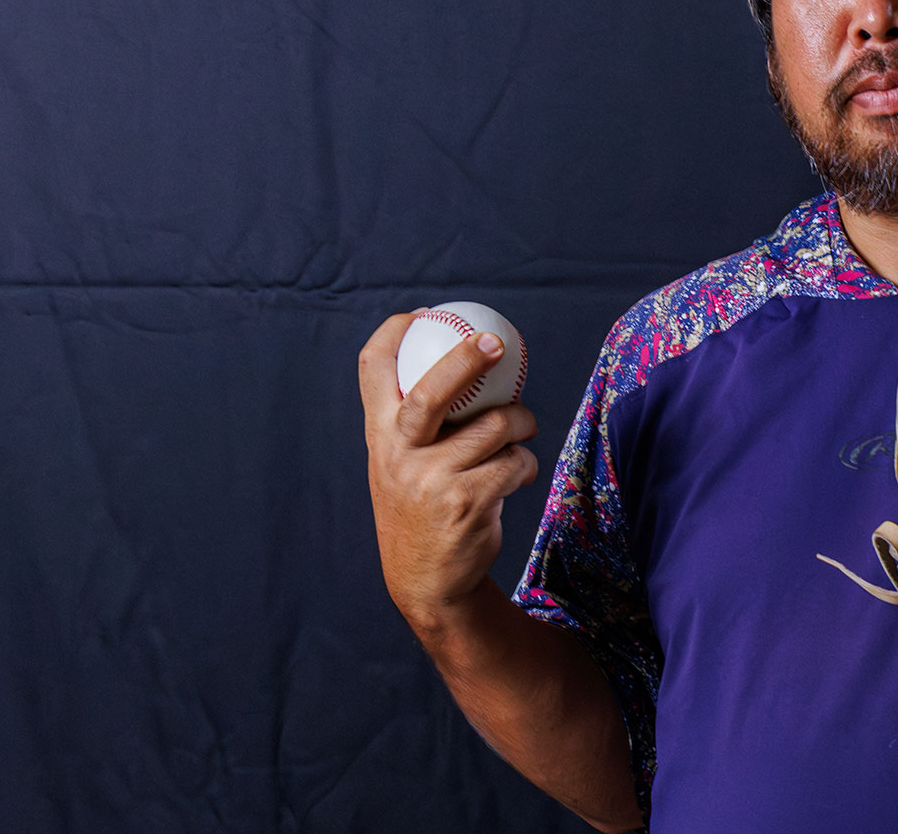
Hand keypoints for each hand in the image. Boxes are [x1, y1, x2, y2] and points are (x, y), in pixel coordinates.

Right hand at [358, 312, 539, 639]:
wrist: (426, 583)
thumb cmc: (422, 509)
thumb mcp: (400, 464)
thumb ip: (417, 425)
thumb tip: (465, 362)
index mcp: (379, 436)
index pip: (372, 370)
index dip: (393, 334)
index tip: (421, 315)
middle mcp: (398, 455)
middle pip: (431, 391)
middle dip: (465, 359)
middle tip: (495, 342)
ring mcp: (431, 480)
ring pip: (495, 427)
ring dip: (520, 426)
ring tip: (522, 433)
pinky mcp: (466, 502)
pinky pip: (514, 463)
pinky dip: (525, 464)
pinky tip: (518, 474)